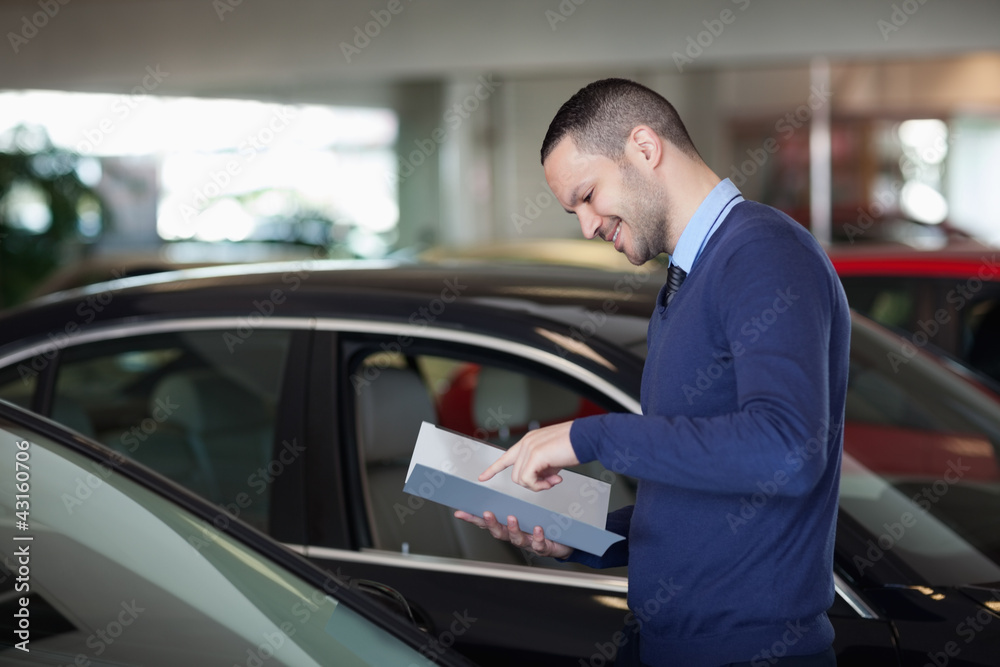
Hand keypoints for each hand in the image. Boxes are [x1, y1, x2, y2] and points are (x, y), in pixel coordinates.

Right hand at [453, 510, 573, 558]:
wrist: (563, 543)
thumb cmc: (541, 527)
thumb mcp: (524, 513)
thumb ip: (511, 504)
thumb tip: (499, 487)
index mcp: (508, 527)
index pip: (487, 523)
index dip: (473, 519)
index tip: (460, 512)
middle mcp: (516, 536)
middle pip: (499, 533)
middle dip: (492, 524)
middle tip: (486, 514)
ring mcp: (528, 543)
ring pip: (517, 539)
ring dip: (513, 529)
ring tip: (512, 518)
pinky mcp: (543, 547)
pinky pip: (539, 544)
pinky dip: (537, 537)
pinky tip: (538, 529)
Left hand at [479, 421, 578, 490]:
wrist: (586, 437)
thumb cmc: (574, 446)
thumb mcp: (554, 459)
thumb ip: (543, 468)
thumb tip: (541, 481)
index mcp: (528, 442)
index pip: (506, 457)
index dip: (493, 469)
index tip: (482, 477)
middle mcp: (526, 443)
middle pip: (516, 475)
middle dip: (533, 484)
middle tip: (551, 482)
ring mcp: (529, 448)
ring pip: (521, 480)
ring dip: (538, 485)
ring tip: (555, 480)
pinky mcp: (535, 455)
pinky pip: (528, 480)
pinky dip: (540, 485)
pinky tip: (555, 480)